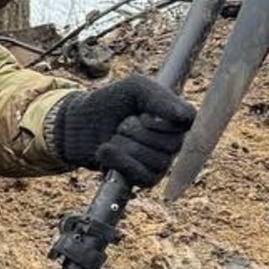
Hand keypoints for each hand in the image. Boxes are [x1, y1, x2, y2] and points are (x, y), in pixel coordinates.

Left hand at [45, 75, 195, 189]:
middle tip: (122, 124)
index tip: (142, 113)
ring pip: (155, 160)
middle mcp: (174, 142)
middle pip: (172, 143)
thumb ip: (160, 97)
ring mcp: (161, 163)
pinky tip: (106, 151)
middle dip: (137, 130)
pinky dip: (119, 161)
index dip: (164, 119)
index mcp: (176, 118)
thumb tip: (185, 116)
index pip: (190, 121)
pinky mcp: (146, 180)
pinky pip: (143, 176)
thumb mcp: (134, 88)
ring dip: (124, 144)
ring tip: (114, 137)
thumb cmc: (110, 102)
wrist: (78, 124)